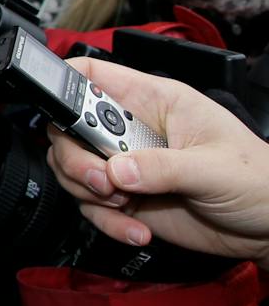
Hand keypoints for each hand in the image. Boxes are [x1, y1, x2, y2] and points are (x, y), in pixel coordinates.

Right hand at [45, 59, 268, 263]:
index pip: (94, 76)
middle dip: (76, 159)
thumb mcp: (214, 168)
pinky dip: (106, 222)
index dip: (64, 82)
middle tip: (103, 181)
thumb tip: (118, 170)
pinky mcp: (125, 198)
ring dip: (88, 194)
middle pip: (68, 129)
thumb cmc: (258, 181)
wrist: (268, 228)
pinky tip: (137, 229)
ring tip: (123, 205)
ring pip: (72, 169)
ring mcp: (125, 165)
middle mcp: (132, 130)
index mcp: (154, 101)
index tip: (58, 110)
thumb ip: (163, 167)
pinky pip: (90, 207)